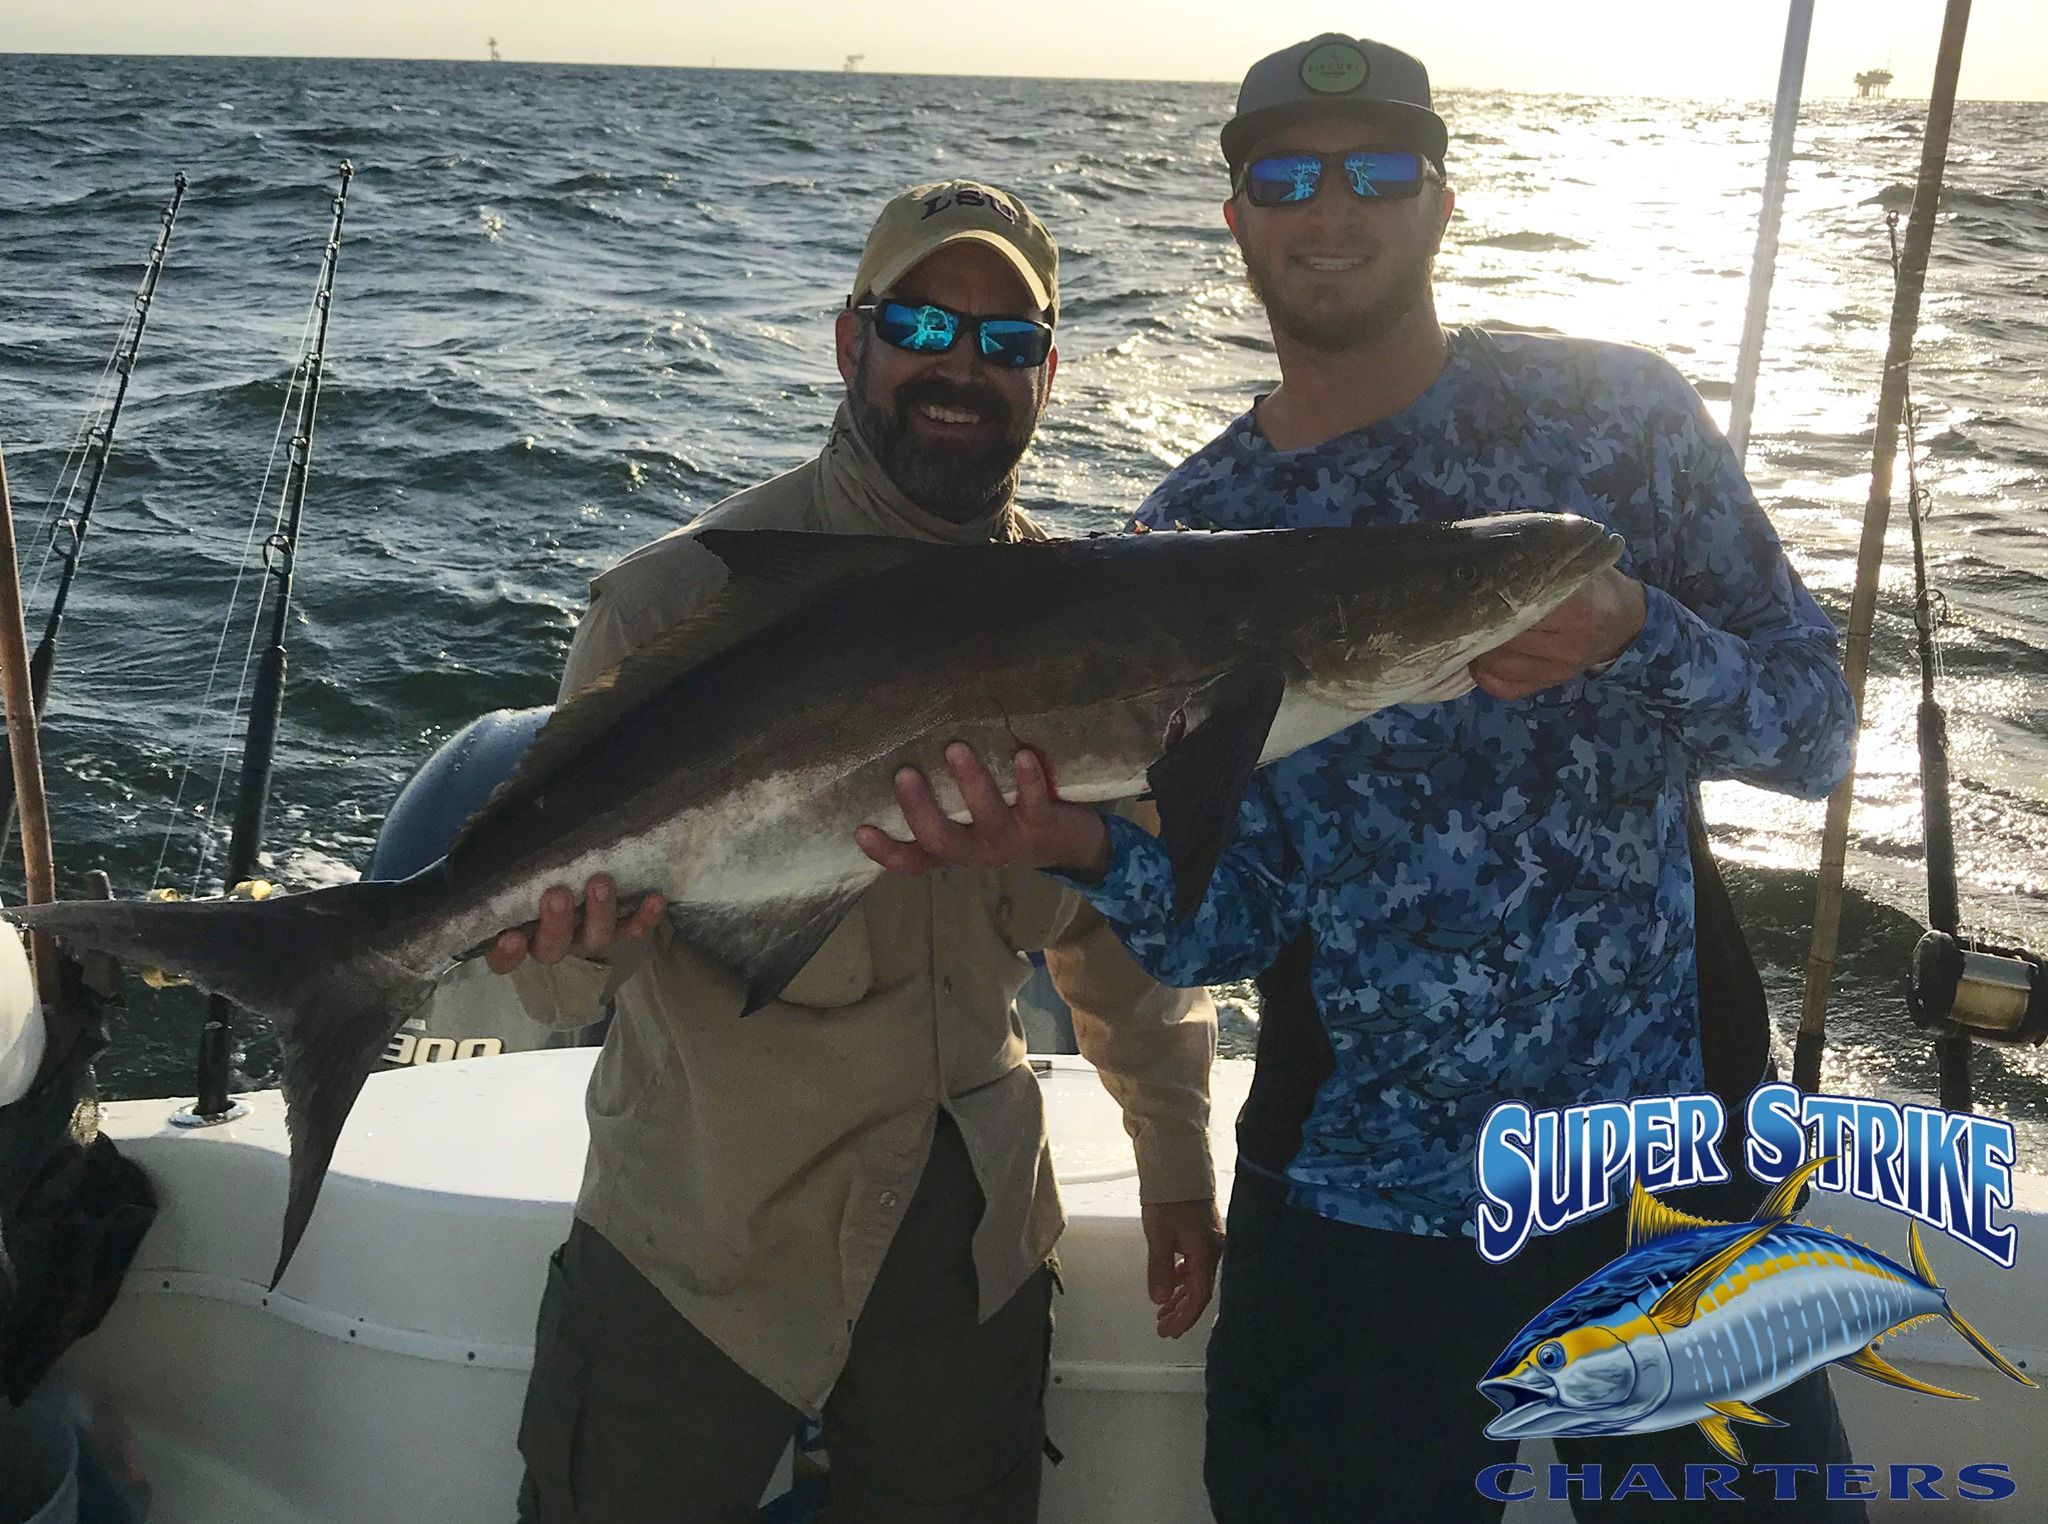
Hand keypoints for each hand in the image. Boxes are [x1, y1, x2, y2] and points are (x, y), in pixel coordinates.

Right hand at [483, 874, 665, 973]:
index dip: (506, 953)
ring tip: (601, 883)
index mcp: (516, 934)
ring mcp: (585, 936)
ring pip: (593, 939)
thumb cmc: (527, 864)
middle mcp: (551, 941)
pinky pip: (632, 928)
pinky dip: (644, 917)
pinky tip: (655, 899)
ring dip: (599, 914)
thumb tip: (497, 828)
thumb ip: (499, 856)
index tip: (510, 937)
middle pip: (552, 948)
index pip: (503, 958)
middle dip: (556, 923)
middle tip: (558, 895)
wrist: (569, 859)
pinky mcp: (617, 927)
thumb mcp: (508, 860)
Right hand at [856, 742, 1111, 880]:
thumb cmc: (1008, 818)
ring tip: (956, 749)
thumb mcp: (972, 817)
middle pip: (941, 840)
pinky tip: (1021, 753)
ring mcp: (1011, 841)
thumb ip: (944, 799)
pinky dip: (1028, 779)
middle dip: (920, 809)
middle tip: (904, 773)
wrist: (1073, 844)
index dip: (885, 851)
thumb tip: (904, 746)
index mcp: (955, 848)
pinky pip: (1034, 804)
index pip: (912, 860)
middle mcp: (977, 850)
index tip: (860, 829)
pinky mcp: (1044, 826)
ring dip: (972, 784)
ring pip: (986, 820)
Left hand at [1142, 1198, 1223, 1338]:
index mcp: (1206, 1253)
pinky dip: (1182, 1278)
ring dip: (1180, 1296)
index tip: (1169, 1331)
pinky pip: (1195, 1265)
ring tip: (1163, 1312)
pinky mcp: (1203, 1234)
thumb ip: (1161, 1268)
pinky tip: (1172, 1284)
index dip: (1185, 1316)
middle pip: (1200, 1290)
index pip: (1198, 1295)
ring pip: (1197, 1278)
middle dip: (1181, 1312)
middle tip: (1163, 1328)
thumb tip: (1160, 1300)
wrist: (1178, 1166)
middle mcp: (1213, 1250)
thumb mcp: (1159, 1234)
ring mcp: (1210, 1242)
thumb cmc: (1168, 1198)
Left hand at [1469, 568, 1646, 700]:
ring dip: (1477, 647)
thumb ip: (1544, 552)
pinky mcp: (1546, 686)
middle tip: (1464, 606)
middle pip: (1504, 637)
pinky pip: (1502, 686)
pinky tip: (1483, 653)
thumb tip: (1495, 537)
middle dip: (1478, 621)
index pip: (1520, 606)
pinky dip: (1484, 672)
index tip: (1473, 585)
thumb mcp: (1579, 560)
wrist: (1624, 623)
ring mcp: (1557, 671)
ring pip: (1497, 664)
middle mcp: (1567, 645)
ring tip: (1473, 627)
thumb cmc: (1594, 585)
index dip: (1491, 595)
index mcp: (1577, 609)